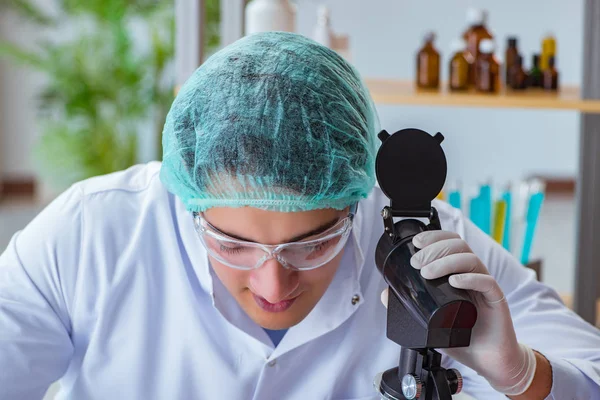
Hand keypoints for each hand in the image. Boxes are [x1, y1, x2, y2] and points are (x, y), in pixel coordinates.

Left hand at [380, 230, 536, 395]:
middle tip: (416, 262)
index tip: (416, 243)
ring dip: (446, 261)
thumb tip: (385, 293)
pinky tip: (454, 281)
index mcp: (460, 272)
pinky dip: (469, 279)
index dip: (434, 237)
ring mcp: (485, 286)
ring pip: (471, 260)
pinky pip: (487, 283)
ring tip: (427, 272)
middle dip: (434, 249)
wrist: (486, 359)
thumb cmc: (461, 336)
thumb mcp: (430, 319)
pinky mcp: (497, 301)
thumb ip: (409, 306)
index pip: (450, 243)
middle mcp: (473, 274)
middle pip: (459, 247)